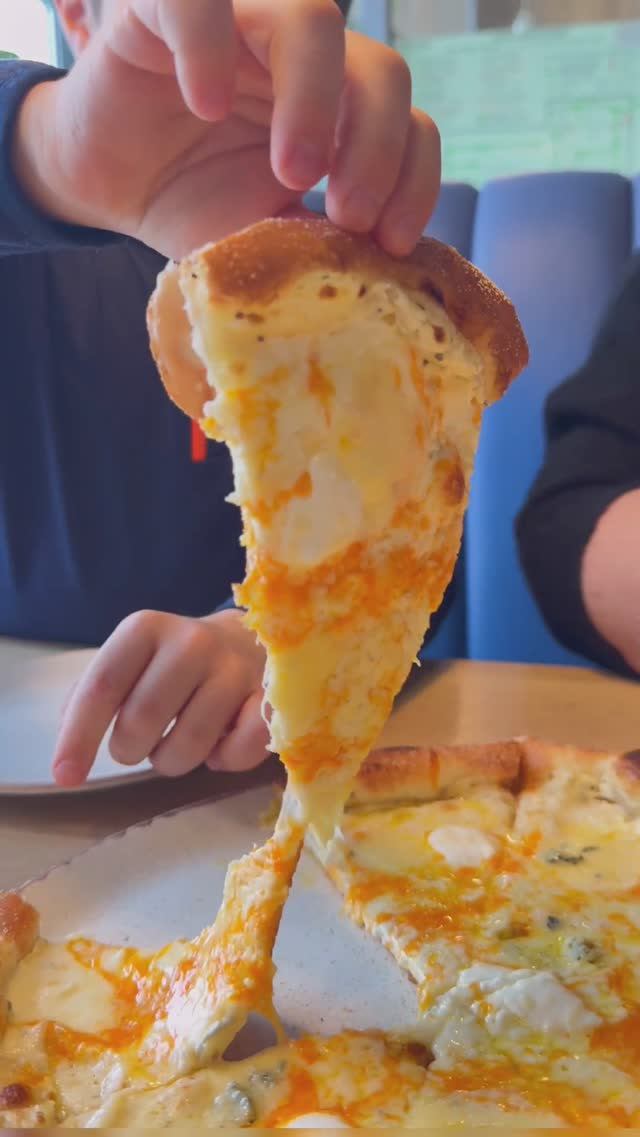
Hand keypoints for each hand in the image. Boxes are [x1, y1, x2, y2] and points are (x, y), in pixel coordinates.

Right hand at [13, 0, 439, 258]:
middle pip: (381, 70)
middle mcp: (303, 62)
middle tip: (348, 216)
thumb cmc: (192, 207)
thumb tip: (374, 279)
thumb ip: (315, 245)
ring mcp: (243, 25)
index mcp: (338, 113)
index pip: (410, 124)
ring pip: (311, 19)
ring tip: (290, 173)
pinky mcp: (167, 8)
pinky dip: (210, 46)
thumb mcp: (262, 240)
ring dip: (313, 101)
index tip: (393, 243)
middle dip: (377, 148)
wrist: (107, 187)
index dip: (414, 179)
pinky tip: (206, 105)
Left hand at [52, 608, 268, 785]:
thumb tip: (69, 747)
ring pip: (188, 744)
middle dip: (130, 751)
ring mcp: (235, 668)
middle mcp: (191, 642)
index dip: (79, 736)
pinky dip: (223, 761)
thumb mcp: (131, 661)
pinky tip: (221, 745)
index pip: (102, 686)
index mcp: (145, 629)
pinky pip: (238, 752)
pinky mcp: (271, 696)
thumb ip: (94, 695)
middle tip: (139, 745)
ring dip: (173, 761)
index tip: (66, 775)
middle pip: (141, 721)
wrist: (251, 641)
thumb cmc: (176, 662)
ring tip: (177, 743)